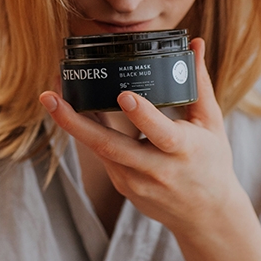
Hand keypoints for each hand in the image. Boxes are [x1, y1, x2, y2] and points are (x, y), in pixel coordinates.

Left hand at [39, 37, 242, 235]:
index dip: (142, 116)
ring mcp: (135, 183)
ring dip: (73, 124)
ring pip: (99, 151)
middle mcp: (156, 170)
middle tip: (49, 97)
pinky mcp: (123, 187)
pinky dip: (87, 134)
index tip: (124, 96)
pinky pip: (102, 156)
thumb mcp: (211, 123)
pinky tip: (71, 112)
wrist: (206, 216)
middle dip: (74, 122)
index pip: (160, 133)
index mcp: (183, 151)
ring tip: (52, 96)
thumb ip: (199, 84)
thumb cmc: (212, 163)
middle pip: (110, 147)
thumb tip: (195, 44)